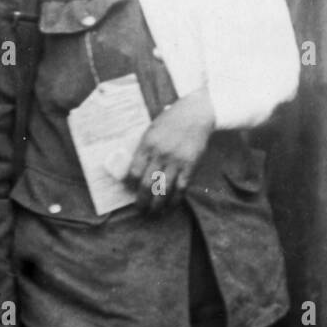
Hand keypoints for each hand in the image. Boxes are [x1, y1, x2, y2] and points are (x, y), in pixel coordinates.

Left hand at [126, 86, 215, 213]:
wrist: (196, 114)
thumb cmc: (171, 120)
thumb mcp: (151, 130)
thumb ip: (143, 148)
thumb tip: (133, 169)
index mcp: (147, 144)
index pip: (133, 171)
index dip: (130, 185)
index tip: (130, 190)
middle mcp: (160, 154)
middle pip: (147, 184)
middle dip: (142, 200)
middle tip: (140, 209)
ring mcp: (176, 160)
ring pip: (164, 189)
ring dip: (157, 204)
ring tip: (154, 212)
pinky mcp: (190, 165)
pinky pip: (181, 187)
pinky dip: (175, 199)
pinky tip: (171, 205)